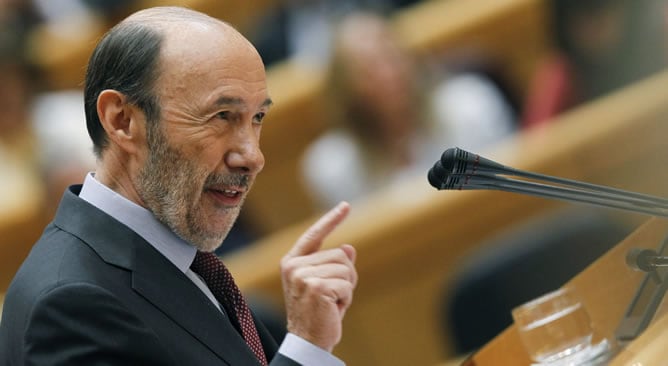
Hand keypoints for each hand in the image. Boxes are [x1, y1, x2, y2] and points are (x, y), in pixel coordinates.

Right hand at [280, 201, 357, 351]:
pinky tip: (333, 309)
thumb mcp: (326, 285)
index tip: (346, 206)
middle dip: (345, 278)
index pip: (314, 235)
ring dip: (346, 289)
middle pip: (339, 255)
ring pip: (346, 268)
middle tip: (333, 298)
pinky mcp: (315, 287)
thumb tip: (348, 248)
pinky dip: (347, 299)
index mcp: (292, 262)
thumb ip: (333, 265)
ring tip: (332, 304)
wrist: (307, 341)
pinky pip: (347, 284)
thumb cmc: (317, 314)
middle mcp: (294, 266)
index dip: (331, 220)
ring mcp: (303, 275)